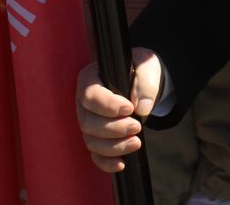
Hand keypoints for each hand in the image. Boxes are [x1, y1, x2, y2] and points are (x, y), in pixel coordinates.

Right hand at [75, 47, 162, 171]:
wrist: (142, 80)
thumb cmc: (139, 68)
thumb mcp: (146, 65)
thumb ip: (145, 83)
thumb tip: (142, 107)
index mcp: (90, 78)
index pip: (90, 95)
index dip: (108, 105)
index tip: (129, 109)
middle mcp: (83, 102)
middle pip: (88, 122)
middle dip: (113, 129)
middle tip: (136, 127)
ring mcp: (88, 121)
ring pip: (91, 140)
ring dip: (113, 146)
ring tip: (136, 143)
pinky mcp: (95, 137)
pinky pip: (95, 154)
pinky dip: (106, 162)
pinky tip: (121, 163)